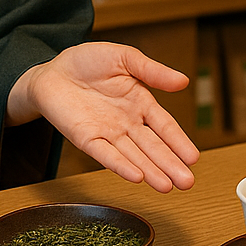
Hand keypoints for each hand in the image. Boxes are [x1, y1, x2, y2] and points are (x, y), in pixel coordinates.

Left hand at [8, 42, 199, 192]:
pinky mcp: (86, 138)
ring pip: (133, 155)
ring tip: (168, 187)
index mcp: (140, 102)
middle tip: (187, 183)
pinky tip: (137, 177)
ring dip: (151, 171)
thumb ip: (152, 70)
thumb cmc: (87, 61)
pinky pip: (105, 154)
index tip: (194, 158)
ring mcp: (107, 133)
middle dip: (170, 164)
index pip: (164, 126)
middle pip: (152, 147)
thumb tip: (184, 80)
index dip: (179, 141)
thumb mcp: (124, 57)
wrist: (51, 70)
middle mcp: (127, 122)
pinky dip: (120, 165)